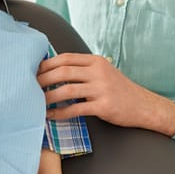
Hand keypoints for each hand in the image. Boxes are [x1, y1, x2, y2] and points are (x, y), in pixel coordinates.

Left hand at [37, 52, 174, 135]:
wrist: (144, 106)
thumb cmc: (119, 90)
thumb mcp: (103, 72)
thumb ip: (83, 69)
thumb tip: (53, 69)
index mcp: (96, 61)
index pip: (65, 58)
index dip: (47, 64)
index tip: (33, 71)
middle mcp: (99, 72)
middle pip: (63, 72)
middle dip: (43, 79)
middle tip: (30, 87)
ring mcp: (102, 89)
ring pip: (67, 90)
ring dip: (48, 97)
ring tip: (36, 102)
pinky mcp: (104, 106)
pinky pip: (76, 109)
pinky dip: (60, 113)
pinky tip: (51, 116)